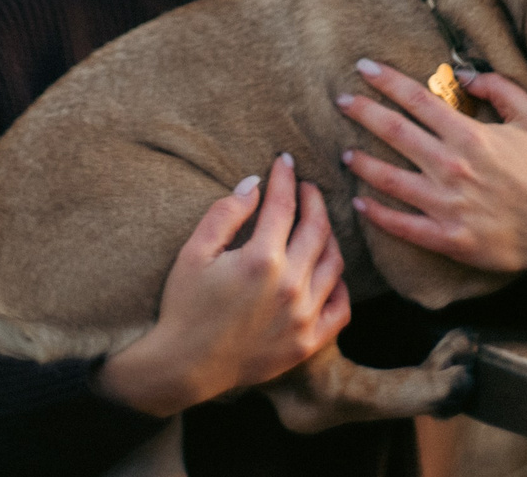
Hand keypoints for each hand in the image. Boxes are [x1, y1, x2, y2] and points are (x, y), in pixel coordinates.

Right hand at [92, 153, 349, 415]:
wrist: (185, 365)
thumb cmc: (185, 305)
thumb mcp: (194, 252)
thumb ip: (226, 213)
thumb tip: (255, 184)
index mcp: (261, 259)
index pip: (284, 205)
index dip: (285, 178)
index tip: (285, 161)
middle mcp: (290, 286)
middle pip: (317, 229)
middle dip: (313, 200)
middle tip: (306, 188)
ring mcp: (303, 316)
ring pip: (335, 263)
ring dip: (329, 236)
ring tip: (317, 225)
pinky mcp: (308, 342)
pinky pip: (341, 307)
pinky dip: (340, 285)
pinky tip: (327, 272)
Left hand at [336, 60, 526, 287]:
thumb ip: (499, 88)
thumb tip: (462, 73)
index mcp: (470, 135)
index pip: (417, 100)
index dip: (386, 81)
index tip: (363, 67)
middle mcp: (453, 166)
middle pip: (394, 132)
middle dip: (362, 112)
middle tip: (340, 101)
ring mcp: (447, 204)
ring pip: (389, 179)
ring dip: (362, 163)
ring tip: (343, 154)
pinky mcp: (447, 237)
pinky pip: (402, 225)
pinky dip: (377, 214)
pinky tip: (360, 202)